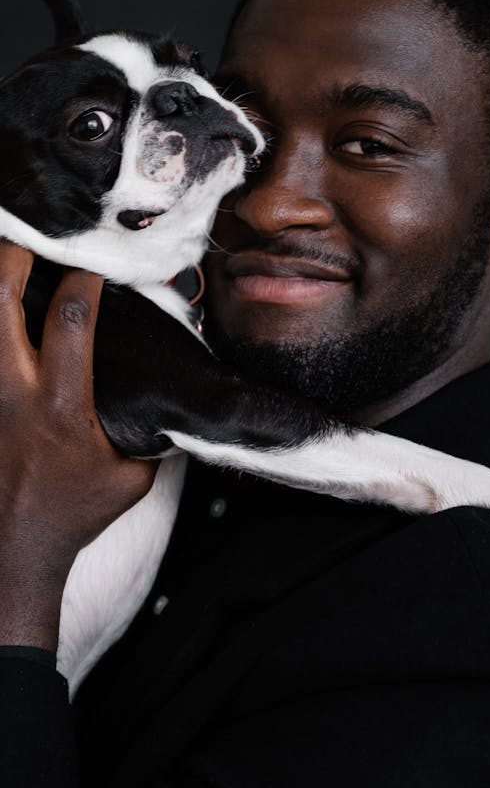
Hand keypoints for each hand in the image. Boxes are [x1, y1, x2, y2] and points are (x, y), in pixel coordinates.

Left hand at [0, 242, 155, 650]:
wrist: (13, 549)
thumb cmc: (72, 514)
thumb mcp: (130, 478)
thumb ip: (152, 438)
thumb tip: (174, 408)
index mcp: (61, 407)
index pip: (70, 320)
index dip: (83, 279)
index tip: (94, 262)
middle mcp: (13, 393)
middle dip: (11, 254)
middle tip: (29, 238)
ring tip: (7, 263)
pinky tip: (1, 316)